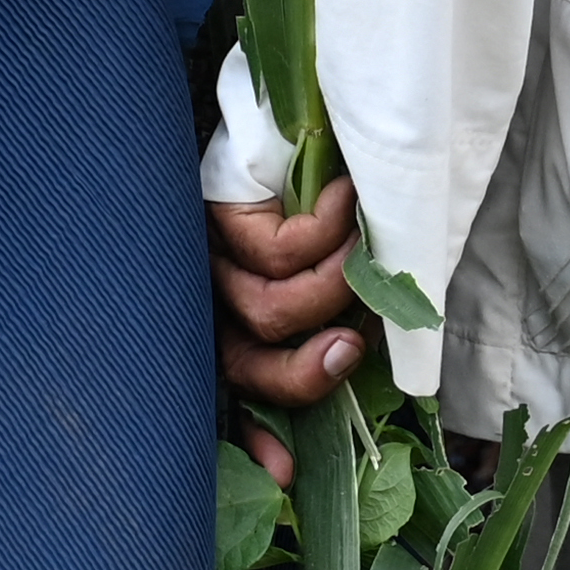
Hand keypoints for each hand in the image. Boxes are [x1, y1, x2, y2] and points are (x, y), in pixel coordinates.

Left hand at [211, 180, 367, 482]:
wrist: (307, 96)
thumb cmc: (326, 187)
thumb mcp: (334, 266)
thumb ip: (334, 320)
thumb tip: (356, 366)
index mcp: (232, 318)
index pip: (231, 391)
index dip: (253, 437)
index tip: (286, 473)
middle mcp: (209, 293)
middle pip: (251, 365)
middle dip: (311, 368)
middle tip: (358, 340)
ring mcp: (204, 252)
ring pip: (270, 310)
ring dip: (335, 284)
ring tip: (364, 241)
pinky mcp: (212, 209)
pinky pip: (275, 252)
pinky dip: (326, 233)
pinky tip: (345, 200)